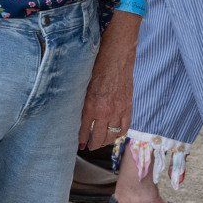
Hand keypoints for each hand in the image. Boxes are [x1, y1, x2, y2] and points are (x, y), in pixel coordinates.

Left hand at [77, 27, 134, 149]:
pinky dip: (119, 134)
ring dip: (105, 141)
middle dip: (92, 144)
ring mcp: (118, 110)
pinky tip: (115, 135)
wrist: (117, 55)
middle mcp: (105, 111)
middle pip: (98, 136)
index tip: (78, 145)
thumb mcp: (82, 84)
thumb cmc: (96, 66)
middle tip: (87, 147)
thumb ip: (80, 100)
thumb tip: (74, 113)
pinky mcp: (128, 106)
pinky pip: (125, 126)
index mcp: (91, 105)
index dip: (80, 139)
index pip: (84, 129)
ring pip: (112, 134)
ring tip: (99, 143)